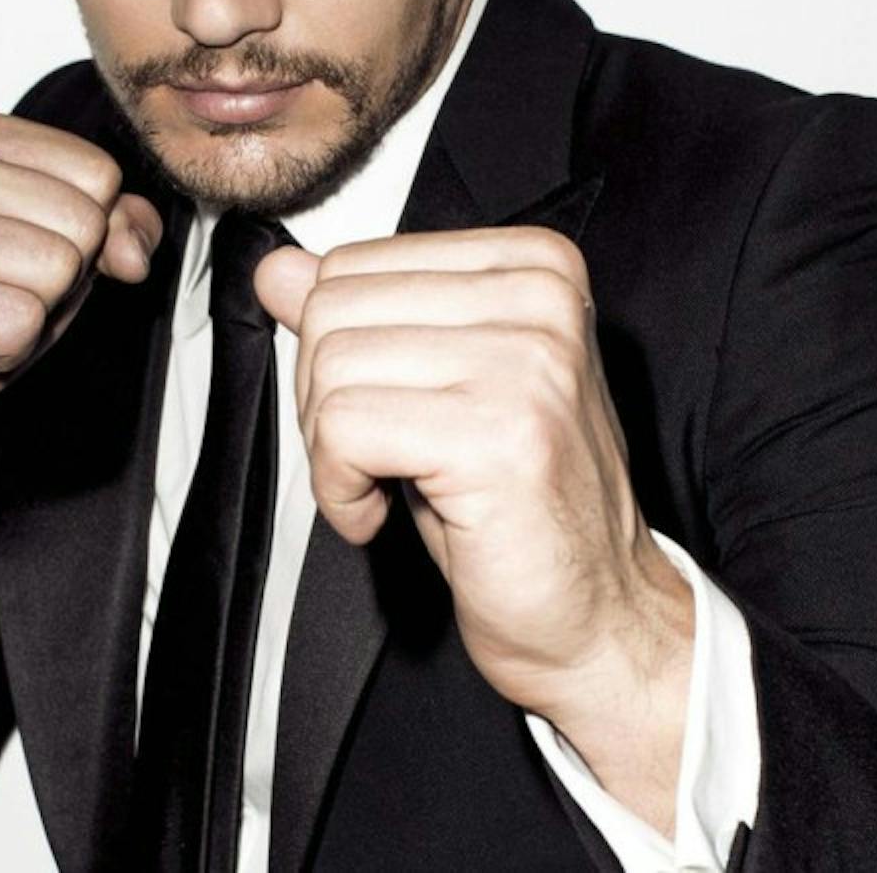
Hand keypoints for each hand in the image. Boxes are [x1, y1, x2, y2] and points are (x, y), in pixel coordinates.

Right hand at [0, 109, 162, 536]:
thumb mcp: (63, 250)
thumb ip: (116, 227)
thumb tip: (133, 250)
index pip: (98, 172)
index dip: (85, 233)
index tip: (23, 252)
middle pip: (83, 220)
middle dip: (60, 277)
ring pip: (57, 268)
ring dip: (33, 313)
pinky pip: (21, 321)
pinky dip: (7, 350)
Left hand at [254, 227, 692, 832]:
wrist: (598, 614)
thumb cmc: (520, 509)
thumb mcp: (434, 386)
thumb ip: (364, 316)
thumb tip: (278, 269)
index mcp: (535, 267)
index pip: (354, 262)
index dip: (337, 351)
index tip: (385, 411)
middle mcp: (542, 298)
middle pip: (334, 308)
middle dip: (323, 397)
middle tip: (376, 459)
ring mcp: (528, 362)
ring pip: (332, 366)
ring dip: (330, 450)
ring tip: (386, 486)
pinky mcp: (500, 433)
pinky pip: (344, 428)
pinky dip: (337, 488)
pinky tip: (380, 515)